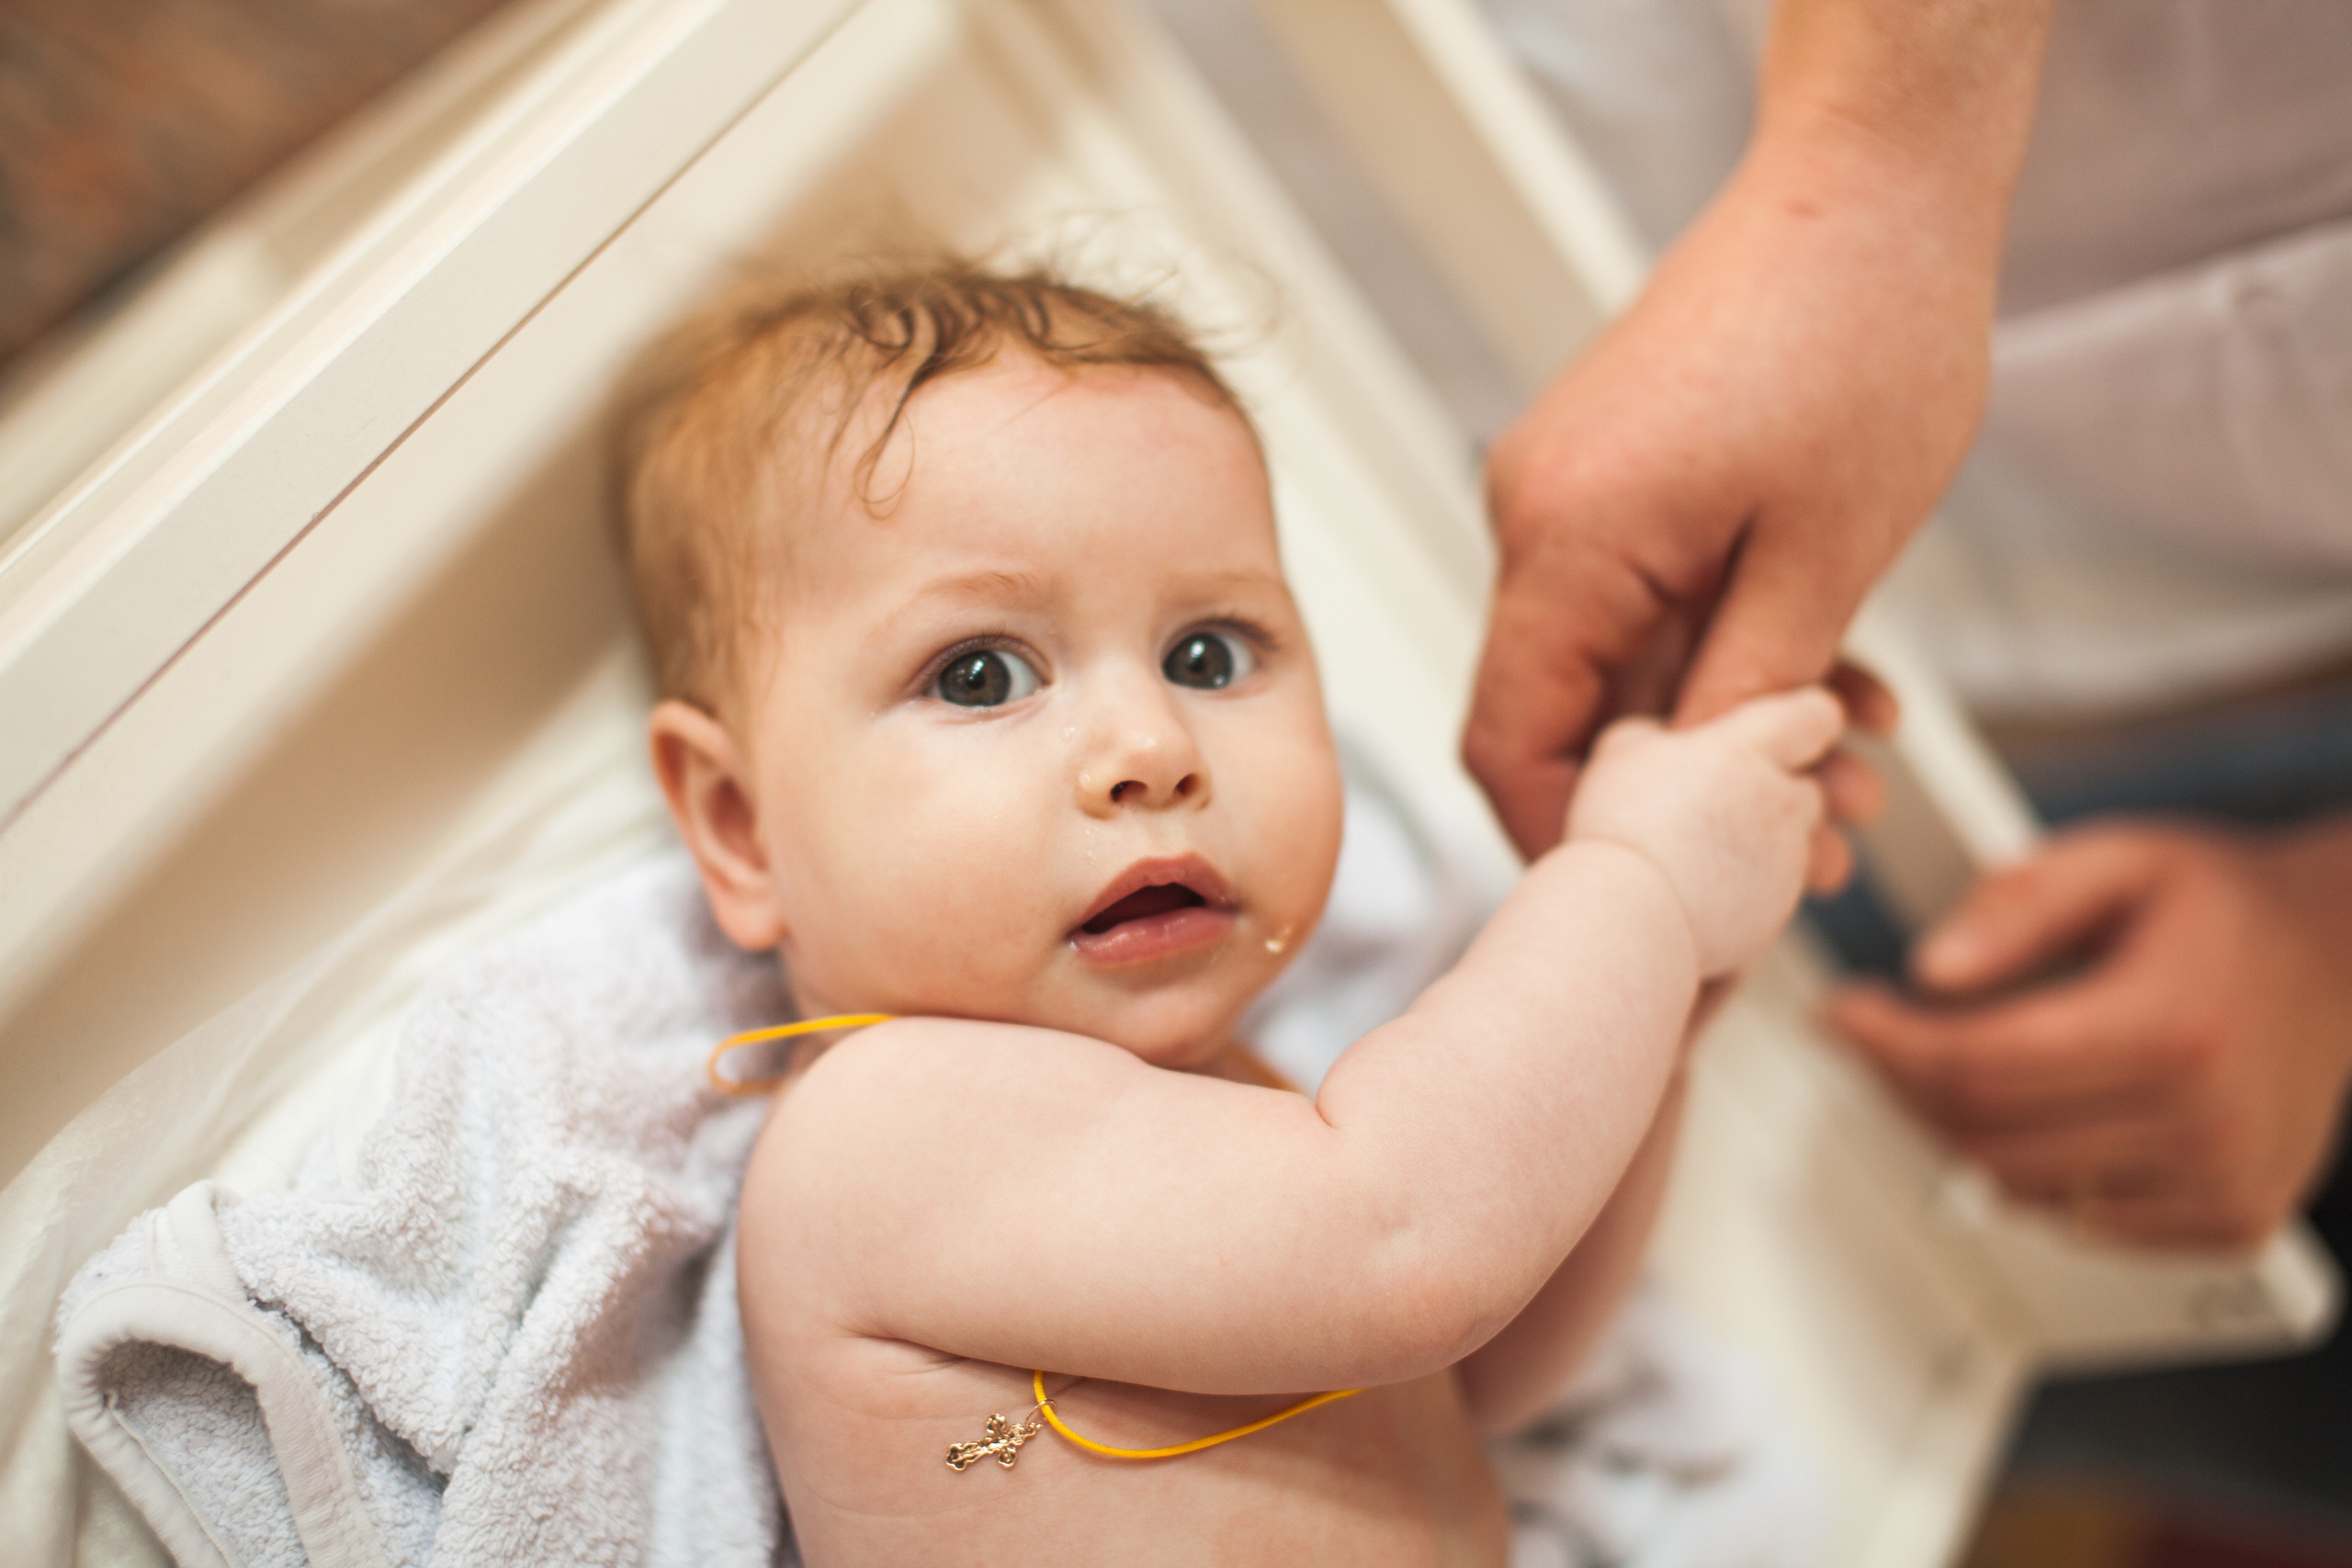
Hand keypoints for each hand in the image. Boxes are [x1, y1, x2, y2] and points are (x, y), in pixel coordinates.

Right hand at [1463, 0, 2054, 859]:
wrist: (1870, 182)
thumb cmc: (1862, 336)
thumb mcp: (1826, 553)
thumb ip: (1744, 694)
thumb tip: (1698, 808)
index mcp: (1566, 541)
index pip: (1510, 741)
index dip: (1568, 842)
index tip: (1657, 906)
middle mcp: (1539, 515)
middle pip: (1569, 709)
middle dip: (1687, 795)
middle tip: (1814, 847)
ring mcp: (1569, 488)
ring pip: (1623, 658)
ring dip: (1727, 721)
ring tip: (1852, 762)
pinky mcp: (1613, 471)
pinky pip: (1647, 596)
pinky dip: (1727, 647)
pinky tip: (1833, 680)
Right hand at [1568, 687, 1842, 976]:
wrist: (1632, 913)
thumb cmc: (1622, 827)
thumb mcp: (1620, 752)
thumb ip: (1655, 733)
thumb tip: (1659, 738)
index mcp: (1748, 751)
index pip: (1814, 717)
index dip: (1805, 722)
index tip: (1784, 733)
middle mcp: (1782, 800)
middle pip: (1808, 786)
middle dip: (1776, 794)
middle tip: (1724, 805)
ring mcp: (1788, 859)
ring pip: (1795, 841)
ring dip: (1764, 843)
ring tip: (1706, 853)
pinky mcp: (1780, 909)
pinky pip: (1776, 889)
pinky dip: (1751, 888)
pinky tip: (1703, 889)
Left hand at [1831, 818, 2351, 1247]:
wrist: (2343, 959)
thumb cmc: (2227, 907)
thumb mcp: (2121, 859)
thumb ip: (2020, 903)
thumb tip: (1932, 971)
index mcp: (2174, 1029)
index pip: (1982, 1066)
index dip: (1888, 1043)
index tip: (1843, 1014)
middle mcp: (2207, 1122)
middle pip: (1987, 1136)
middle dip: (1907, 1085)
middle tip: (1881, 1036)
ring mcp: (2225, 1185)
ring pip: (2022, 1190)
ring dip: (1961, 1133)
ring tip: (1953, 1065)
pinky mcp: (2232, 1222)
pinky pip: (2082, 1220)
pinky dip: (2034, 1173)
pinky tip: (2037, 1111)